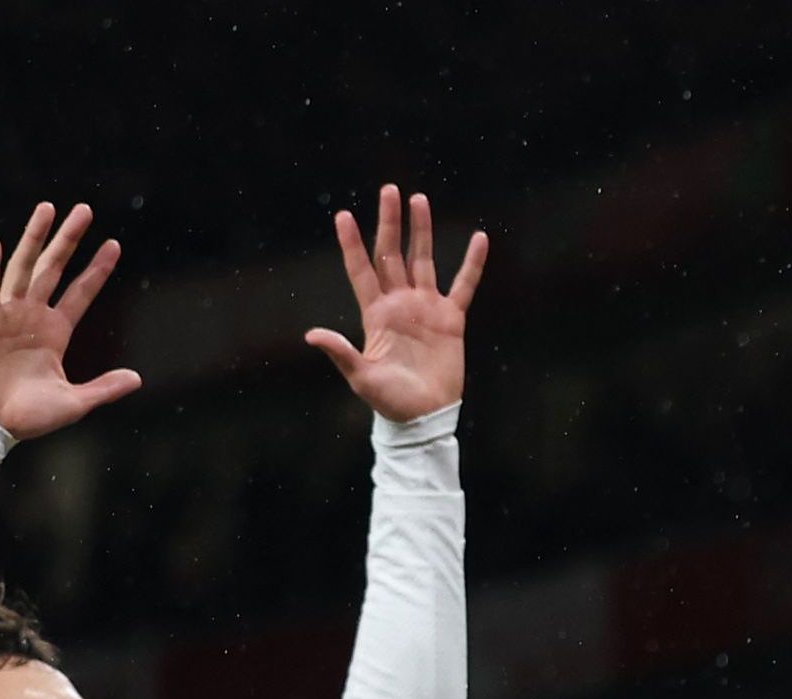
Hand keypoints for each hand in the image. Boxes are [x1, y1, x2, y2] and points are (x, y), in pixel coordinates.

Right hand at [0, 203, 141, 441]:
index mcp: (55, 332)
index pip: (81, 292)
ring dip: (34, 238)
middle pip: (54, 269)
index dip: (97, 270)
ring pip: (24, 269)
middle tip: (84, 209)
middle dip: (69, 240)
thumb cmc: (28, 417)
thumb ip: (104, 388)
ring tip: (46, 209)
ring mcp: (8, 316)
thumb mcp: (75, 402)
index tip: (114, 244)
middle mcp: (33, 317)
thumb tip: (137, 379)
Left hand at [307, 183, 486, 421]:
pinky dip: (472, 263)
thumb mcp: (361, 377)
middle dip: (389, 222)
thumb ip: (341, 352)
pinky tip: (480, 239)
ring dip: (421, 231)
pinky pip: (464, 285)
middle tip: (389, 190)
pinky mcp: (451, 319)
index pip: (361, 270)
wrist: (424, 416)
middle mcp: (399, 303)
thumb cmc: (390, 401)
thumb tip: (311, 335)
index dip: (352, 244)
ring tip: (419, 199)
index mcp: (376, 314)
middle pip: (392, 254)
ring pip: (422, 260)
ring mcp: (425, 308)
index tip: (343, 216)